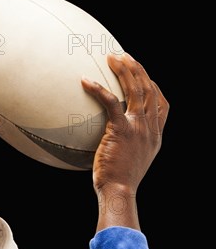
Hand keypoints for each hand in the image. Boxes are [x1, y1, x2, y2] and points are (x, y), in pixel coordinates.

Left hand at [81, 53, 168, 230]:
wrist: (119, 191)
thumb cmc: (120, 182)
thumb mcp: (133, 162)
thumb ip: (130, 147)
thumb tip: (115, 142)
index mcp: (155, 136)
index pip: (162, 104)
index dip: (154, 86)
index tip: (144, 76)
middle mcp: (150, 128)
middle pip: (149, 90)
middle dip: (138, 69)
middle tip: (124, 56)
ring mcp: (138, 127)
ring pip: (136, 90)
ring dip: (125, 70)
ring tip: (113, 58)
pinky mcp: (121, 129)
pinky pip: (110, 102)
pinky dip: (99, 89)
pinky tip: (86, 81)